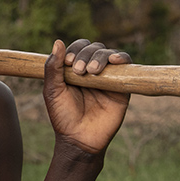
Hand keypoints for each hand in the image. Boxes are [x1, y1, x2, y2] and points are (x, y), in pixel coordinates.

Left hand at [43, 39, 131, 153]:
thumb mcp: (53, 90)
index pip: (78, 48)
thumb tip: (58, 42)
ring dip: (100, 56)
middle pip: (94, 47)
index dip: (75, 50)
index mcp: (74, 70)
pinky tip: (115, 60)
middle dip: (86, 54)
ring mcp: (108, 77)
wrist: (80, 138)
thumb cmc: (63, 116)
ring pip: (109, 54)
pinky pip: (126, 66)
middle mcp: (92, 71)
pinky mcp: (122, 86)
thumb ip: (53, 68)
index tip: (67, 62)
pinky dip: (122, 58)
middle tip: (79, 71)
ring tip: (92, 71)